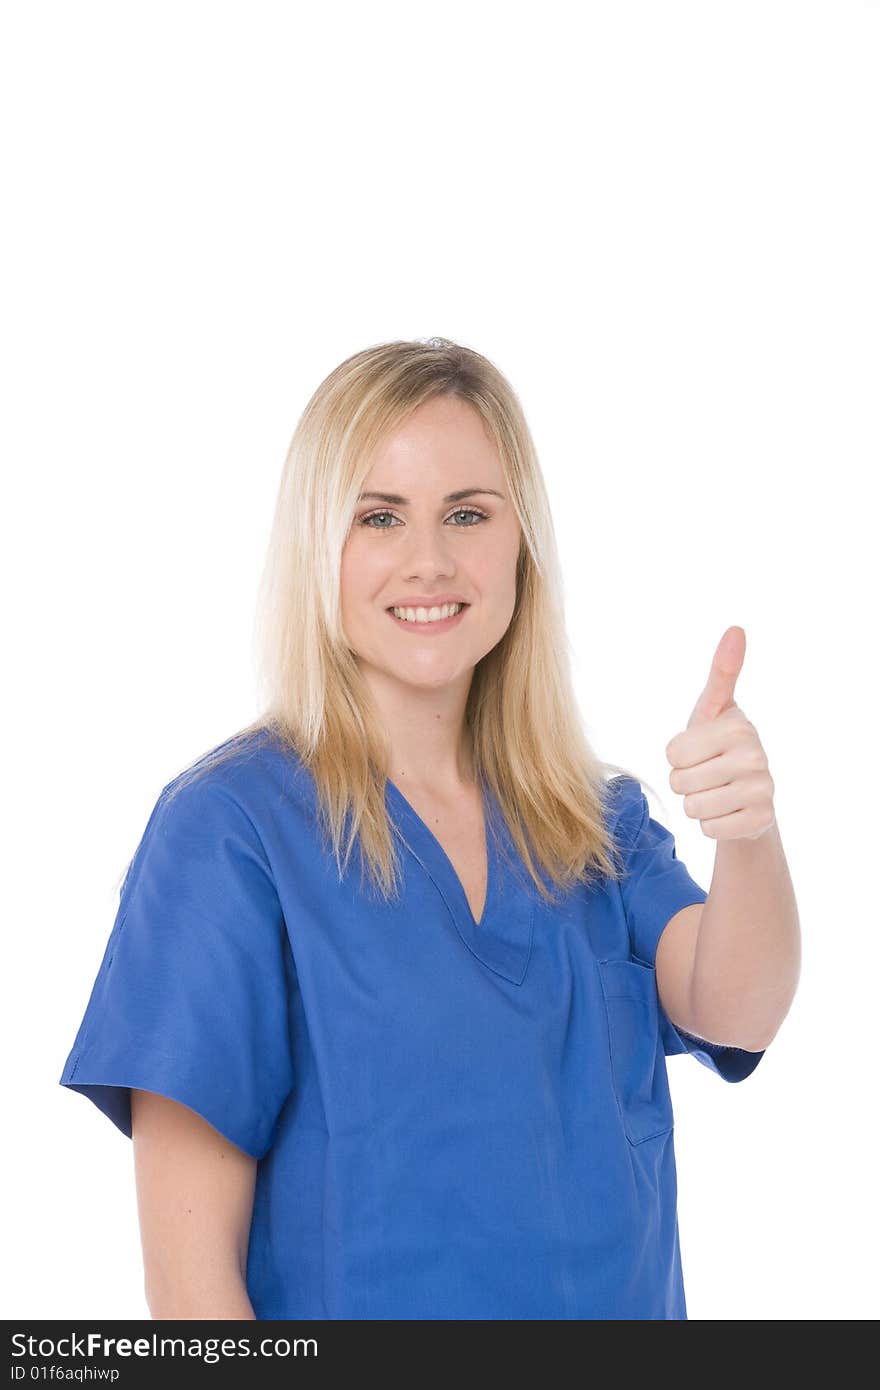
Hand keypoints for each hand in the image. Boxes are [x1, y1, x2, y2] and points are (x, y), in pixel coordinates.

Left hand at [664, 626, 775, 841]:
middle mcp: (756, 757)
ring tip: (718, 791)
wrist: (749, 794)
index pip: (673, 753)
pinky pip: (709, 829)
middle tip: (709, 773)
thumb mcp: (714, 709)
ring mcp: (762, 791)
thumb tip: (736, 629)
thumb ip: (722, 671)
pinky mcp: (761, 821)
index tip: (702, 749)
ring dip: (698, 804)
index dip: (679, 756)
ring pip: (692, 808)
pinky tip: (729, 812)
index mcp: (739, 726)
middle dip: (686, 781)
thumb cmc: (720, 744)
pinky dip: (712, 825)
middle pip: (680, 782)